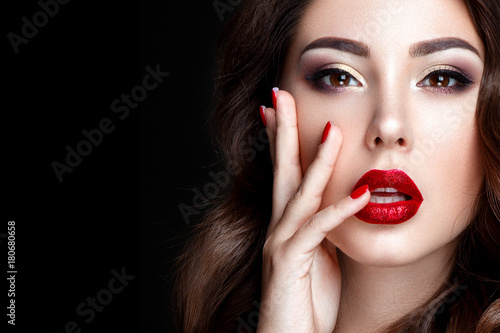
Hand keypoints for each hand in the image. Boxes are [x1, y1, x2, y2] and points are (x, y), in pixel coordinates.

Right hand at [257, 88, 369, 332]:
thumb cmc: (308, 301)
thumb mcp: (321, 257)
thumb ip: (325, 229)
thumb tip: (340, 204)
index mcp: (286, 224)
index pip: (282, 172)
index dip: (278, 139)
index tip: (276, 109)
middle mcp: (278, 227)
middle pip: (281, 170)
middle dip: (281, 131)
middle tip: (279, 95)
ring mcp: (280, 243)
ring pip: (299, 193)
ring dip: (317, 162)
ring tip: (332, 132)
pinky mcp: (290, 262)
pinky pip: (317, 231)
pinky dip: (338, 211)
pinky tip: (360, 194)